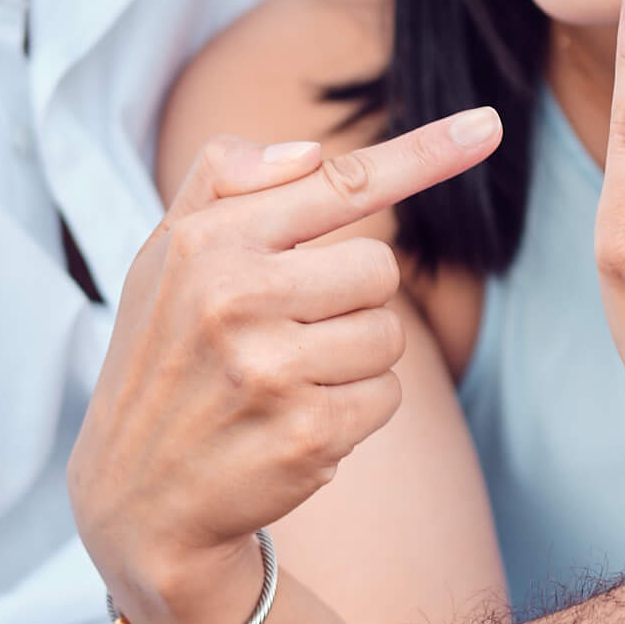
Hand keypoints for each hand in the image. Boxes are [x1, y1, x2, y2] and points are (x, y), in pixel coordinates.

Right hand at [69, 110, 500, 623]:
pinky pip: (388, 396)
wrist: (134, 498)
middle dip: (349, 299)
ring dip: (353, 359)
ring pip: (389, 334)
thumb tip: (310, 152)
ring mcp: (271, 370)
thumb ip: (222, 181)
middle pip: (380, 268)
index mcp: (206, 242)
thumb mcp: (163, 259)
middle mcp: (234, 298)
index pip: (337, 185)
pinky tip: (294, 423)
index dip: (425, 153)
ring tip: (284, 381)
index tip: (490, 125)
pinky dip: (356, 410)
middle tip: (287, 331)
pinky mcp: (308, 434)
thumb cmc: (165, 359)